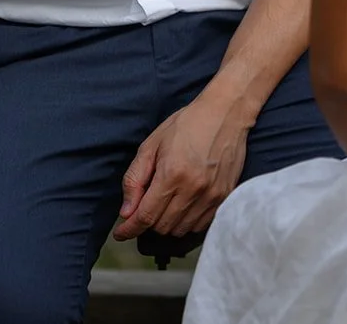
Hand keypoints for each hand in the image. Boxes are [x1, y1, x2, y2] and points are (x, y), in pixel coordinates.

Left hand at [113, 93, 251, 239]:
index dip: (129, 229)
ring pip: (181, 229)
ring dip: (167, 223)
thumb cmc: (186, 125)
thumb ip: (135, 179)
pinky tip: (183, 205)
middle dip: (148, 222)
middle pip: (162, 227)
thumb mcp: (151, 145)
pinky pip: (200, 225)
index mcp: (172, 174)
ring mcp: (212, 195)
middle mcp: (193, 189)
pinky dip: (187, 222)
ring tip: (165, 204)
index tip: (120, 233)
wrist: (225, 113)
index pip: (145, 216)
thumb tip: (126, 212)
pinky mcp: (225, 196)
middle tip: (145, 207)